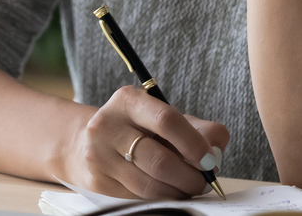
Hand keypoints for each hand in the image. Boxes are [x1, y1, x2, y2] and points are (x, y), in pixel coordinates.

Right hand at [59, 85, 229, 198]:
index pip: (166, 121)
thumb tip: (216, 153)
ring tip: (188, 188)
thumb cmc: (136, 128)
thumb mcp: (163, 117)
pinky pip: (138, 198)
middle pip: (160, 161)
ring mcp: (99, 155)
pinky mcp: (97, 182)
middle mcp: (108, 125)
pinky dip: (161, 199)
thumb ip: (197, 129)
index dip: (193, 144)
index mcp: (128, 101)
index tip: (209, 160)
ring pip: (150, 186)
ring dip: (178, 192)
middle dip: (190, 177)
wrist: (86, 141)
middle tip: (203, 182)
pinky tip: (167, 192)